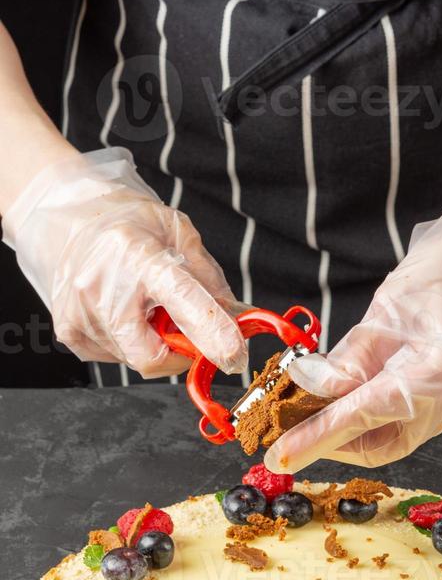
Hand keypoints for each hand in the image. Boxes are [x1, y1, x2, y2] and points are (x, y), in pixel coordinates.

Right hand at [2, 147, 246, 377]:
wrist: (69, 219)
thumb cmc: (127, 224)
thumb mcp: (178, 232)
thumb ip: (208, 276)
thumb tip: (234, 318)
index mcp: (138, 257)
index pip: (182, 301)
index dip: (212, 333)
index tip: (234, 355)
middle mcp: (102, 287)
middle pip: (151, 356)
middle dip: (177, 352)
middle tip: (184, 328)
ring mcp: (80, 313)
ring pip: (135, 359)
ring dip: (152, 342)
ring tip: (143, 304)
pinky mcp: (69, 332)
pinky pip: (115, 357)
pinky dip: (129, 343)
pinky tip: (124, 312)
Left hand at [265, 170, 441, 471]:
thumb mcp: (383, 311)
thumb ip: (346, 360)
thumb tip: (309, 391)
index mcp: (438, 374)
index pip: (364, 418)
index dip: (318, 437)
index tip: (282, 452)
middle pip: (380, 444)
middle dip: (332, 440)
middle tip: (292, 427)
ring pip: (393, 437)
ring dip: (351, 430)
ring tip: (317, 409)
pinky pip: (407, 422)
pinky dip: (373, 417)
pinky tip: (352, 399)